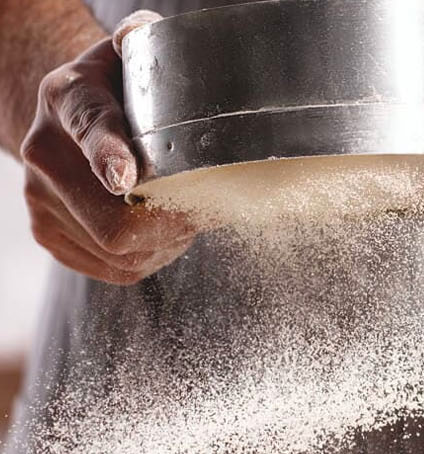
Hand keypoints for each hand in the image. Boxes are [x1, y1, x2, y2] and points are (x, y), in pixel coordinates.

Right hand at [19, 10, 192, 284]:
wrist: (68, 117)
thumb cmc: (116, 86)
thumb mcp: (130, 54)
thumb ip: (142, 38)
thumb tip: (144, 33)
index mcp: (69, 98)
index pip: (91, 129)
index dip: (109, 156)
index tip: (126, 178)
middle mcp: (45, 152)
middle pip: (113, 220)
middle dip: (171, 225)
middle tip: (202, 209)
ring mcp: (40, 199)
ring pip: (121, 251)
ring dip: (166, 241)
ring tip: (177, 210)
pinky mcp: (48, 233)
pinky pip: (117, 268)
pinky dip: (150, 256)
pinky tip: (158, 229)